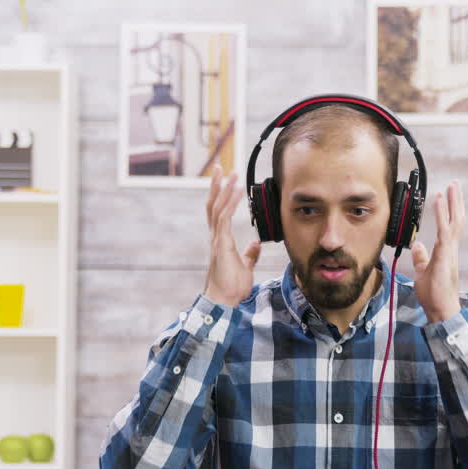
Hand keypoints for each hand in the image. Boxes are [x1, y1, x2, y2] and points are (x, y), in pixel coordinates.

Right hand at [203, 165, 260, 307]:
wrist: (225, 301)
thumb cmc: (232, 287)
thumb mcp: (245, 267)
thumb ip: (249, 255)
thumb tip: (254, 244)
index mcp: (221, 240)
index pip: (218, 213)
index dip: (220, 196)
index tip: (225, 181)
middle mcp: (216, 236)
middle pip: (213, 205)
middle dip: (217, 185)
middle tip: (220, 167)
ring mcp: (217, 239)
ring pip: (217, 207)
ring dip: (224, 188)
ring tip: (230, 172)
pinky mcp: (221, 243)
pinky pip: (224, 217)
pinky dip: (230, 201)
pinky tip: (237, 189)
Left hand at [410, 179, 463, 323]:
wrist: (440, 309)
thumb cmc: (434, 295)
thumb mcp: (423, 271)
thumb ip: (421, 257)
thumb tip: (417, 245)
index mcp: (447, 252)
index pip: (451, 226)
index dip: (450, 210)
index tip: (448, 195)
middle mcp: (451, 249)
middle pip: (457, 220)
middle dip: (457, 201)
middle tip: (456, 184)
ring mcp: (449, 251)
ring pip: (454, 222)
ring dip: (452, 203)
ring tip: (451, 186)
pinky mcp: (444, 255)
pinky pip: (444, 230)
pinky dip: (442, 214)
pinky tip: (439, 201)